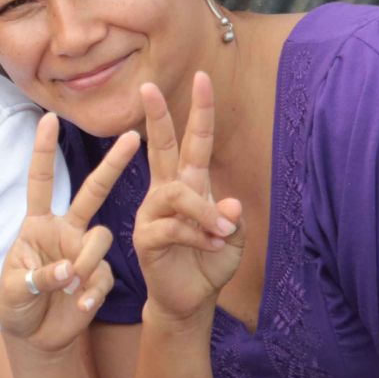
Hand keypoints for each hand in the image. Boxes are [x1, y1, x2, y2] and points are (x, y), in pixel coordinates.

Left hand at [0, 114, 139, 352]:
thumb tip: (69, 269)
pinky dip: (91, 292)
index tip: (48, 119)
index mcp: (37, 224)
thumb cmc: (16, 305)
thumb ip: (38, 276)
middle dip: (111, 165)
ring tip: (70, 286)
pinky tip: (79, 307)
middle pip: (92, 192)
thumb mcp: (13, 290)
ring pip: (101, 238)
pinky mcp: (99, 278)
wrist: (35, 337)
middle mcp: (65, 231)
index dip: (44, 151)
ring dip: (87, 261)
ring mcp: (85, 253)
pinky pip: (104, 276)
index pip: (41, 182)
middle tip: (132, 137)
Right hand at [132, 72, 243, 321]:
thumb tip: (229, 204)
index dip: (199, 111)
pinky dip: (197, 234)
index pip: (194, 142)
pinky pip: (172, 227)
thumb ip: (232, 219)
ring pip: (175, 194)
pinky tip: (211, 244)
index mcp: (189, 185)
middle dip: (157, 118)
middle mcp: (166, 193)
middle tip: (148, 87)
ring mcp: (152, 213)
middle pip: (161, 148)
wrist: (189, 300)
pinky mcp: (146, 237)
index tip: (202, 77)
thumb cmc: (208, 263)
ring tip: (223, 229)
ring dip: (203, 211)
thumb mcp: (232, 239)